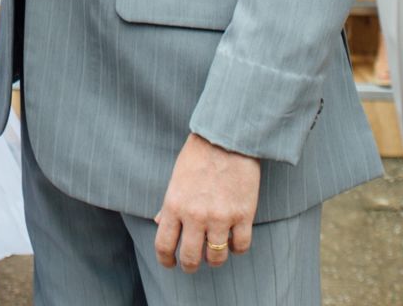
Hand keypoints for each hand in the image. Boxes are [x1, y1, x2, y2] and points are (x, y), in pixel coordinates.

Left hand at [155, 133, 259, 271]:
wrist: (228, 137)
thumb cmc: (199, 155)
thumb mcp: (176, 179)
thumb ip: (169, 204)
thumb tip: (159, 222)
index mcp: (174, 205)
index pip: (164, 245)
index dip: (166, 260)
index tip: (170, 263)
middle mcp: (195, 216)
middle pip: (190, 258)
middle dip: (190, 266)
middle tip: (192, 264)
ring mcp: (220, 217)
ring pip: (216, 257)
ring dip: (214, 259)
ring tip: (214, 253)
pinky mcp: (243, 215)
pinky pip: (240, 246)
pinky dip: (236, 248)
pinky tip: (233, 241)